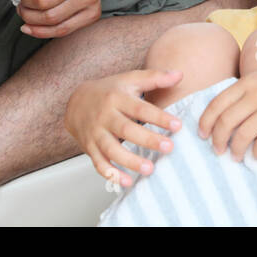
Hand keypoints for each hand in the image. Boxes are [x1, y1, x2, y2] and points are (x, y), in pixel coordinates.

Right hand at [65, 69, 184, 187]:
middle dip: (148, 140)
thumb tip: (180, 74)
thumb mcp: (130, 79)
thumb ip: (155, 78)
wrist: (76, 101)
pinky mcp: (90, 148)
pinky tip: (127, 182)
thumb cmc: (109, 91)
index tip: (177, 125)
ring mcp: (96, 133)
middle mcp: (105, 116)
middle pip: (126, 129)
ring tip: (150, 169)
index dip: (159, 117)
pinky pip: (99, 163)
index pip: (140, 108)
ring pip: (111, 149)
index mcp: (117, 98)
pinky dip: (112, 174)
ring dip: (130, 161)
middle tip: (169, 147)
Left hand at [198, 60, 256, 160]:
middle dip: (218, 140)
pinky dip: (256, 153)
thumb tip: (218, 118)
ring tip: (235, 156)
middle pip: (226, 122)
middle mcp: (256, 95)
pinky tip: (256, 155)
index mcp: (246, 83)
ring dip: (236, 150)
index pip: (217, 104)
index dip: (206, 122)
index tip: (203, 135)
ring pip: (243, 136)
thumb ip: (240, 94)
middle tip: (217, 150)